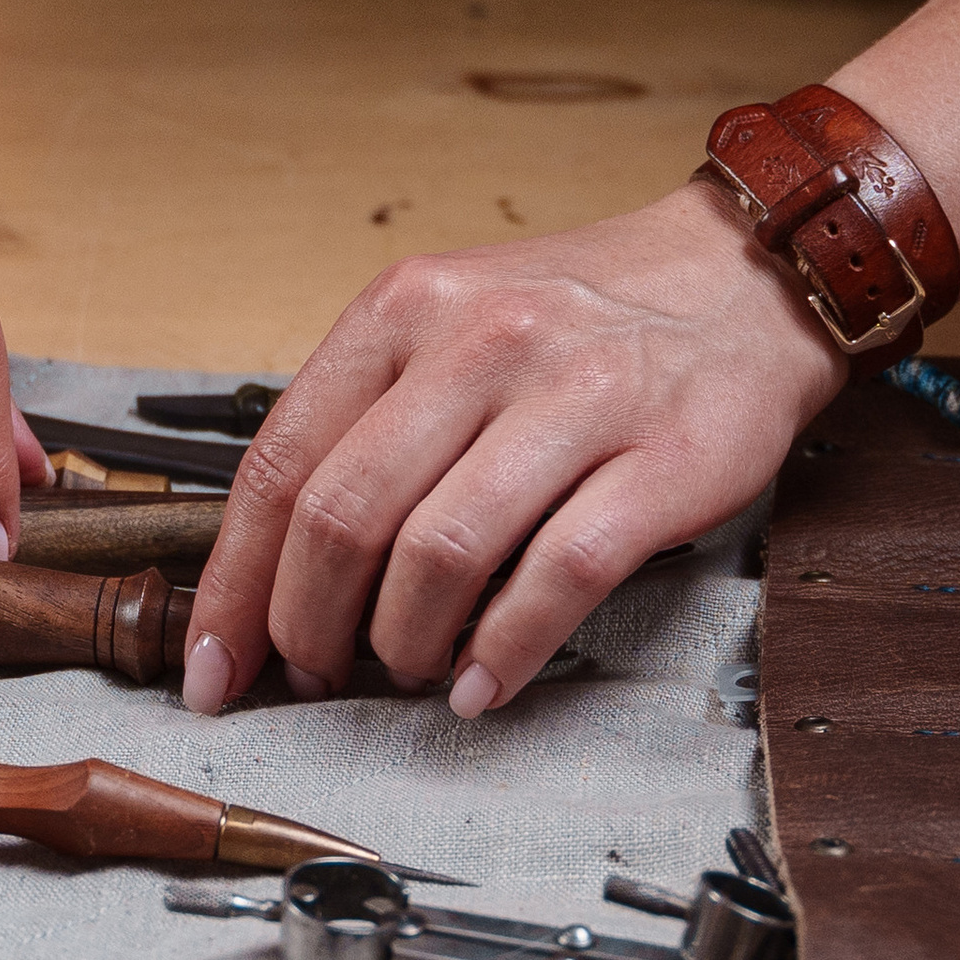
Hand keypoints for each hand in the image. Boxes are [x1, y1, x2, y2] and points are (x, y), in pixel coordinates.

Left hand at [180, 181, 848, 716]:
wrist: (745, 275)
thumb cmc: (586, 319)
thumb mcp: (452, 325)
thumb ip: (370, 418)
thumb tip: (279, 564)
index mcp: (406, 309)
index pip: (280, 464)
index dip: (233, 584)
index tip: (213, 662)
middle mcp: (481, 343)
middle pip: (344, 518)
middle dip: (308, 626)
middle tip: (314, 675)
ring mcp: (574, 398)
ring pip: (440, 555)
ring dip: (403, 645)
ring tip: (408, 672)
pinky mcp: (662, 460)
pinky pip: (557, 577)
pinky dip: (503, 652)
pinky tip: (481, 685)